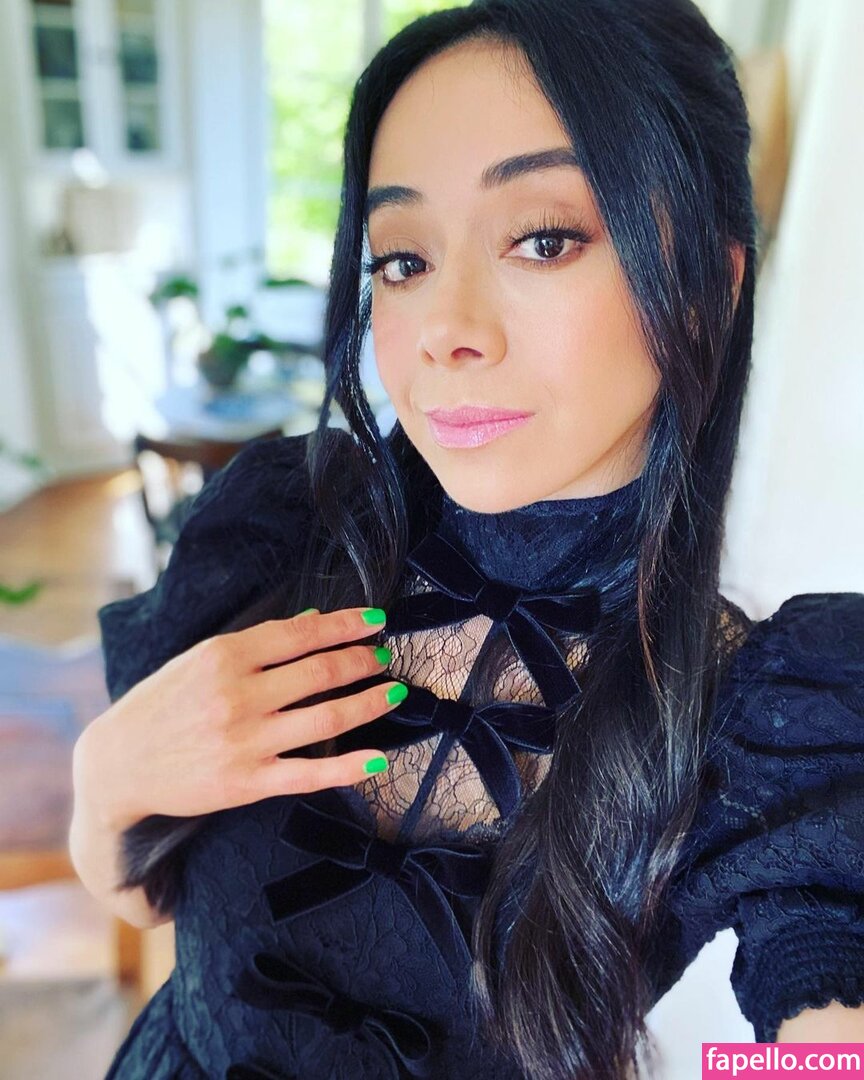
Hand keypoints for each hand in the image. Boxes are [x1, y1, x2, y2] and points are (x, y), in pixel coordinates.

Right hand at [75, 607, 404, 827]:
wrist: (116, 765)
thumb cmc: (160, 705)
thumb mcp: (197, 660)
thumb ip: (254, 643)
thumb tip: (312, 621)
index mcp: (224, 656)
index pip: (301, 633)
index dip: (345, 624)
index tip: (375, 619)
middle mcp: (238, 695)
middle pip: (321, 671)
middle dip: (362, 661)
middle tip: (385, 656)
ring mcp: (246, 740)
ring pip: (326, 717)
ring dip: (369, 702)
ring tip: (394, 692)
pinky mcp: (248, 782)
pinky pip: (310, 774)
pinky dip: (350, 766)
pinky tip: (379, 758)